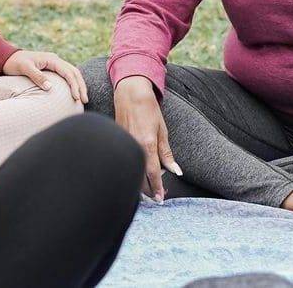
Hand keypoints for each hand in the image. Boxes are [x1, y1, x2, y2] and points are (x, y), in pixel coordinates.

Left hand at [2, 50, 87, 103]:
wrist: (7, 57)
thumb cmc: (15, 63)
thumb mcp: (25, 69)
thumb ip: (37, 77)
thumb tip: (50, 88)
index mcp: (52, 59)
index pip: (68, 72)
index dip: (74, 85)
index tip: (77, 98)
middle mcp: (55, 60)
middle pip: (74, 72)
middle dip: (81, 86)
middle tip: (84, 100)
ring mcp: (54, 64)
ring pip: (72, 73)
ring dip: (78, 85)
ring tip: (82, 98)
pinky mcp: (51, 68)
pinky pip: (66, 75)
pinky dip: (72, 83)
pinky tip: (74, 92)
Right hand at [114, 75, 181, 201]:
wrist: (130, 94)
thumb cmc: (148, 109)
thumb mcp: (162, 130)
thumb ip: (166, 153)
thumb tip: (175, 170)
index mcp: (148, 144)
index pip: (153, 173)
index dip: (157, 188)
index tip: (160, 199)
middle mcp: (134, 146)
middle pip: (139, 177)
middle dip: (148, 190)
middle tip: (156, 197)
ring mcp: (124, 144)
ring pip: (131, 170)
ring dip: (139, 182)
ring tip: (148, 188)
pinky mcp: (118, 141)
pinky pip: (124, 160)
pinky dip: (131, 169)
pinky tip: (137, 171)